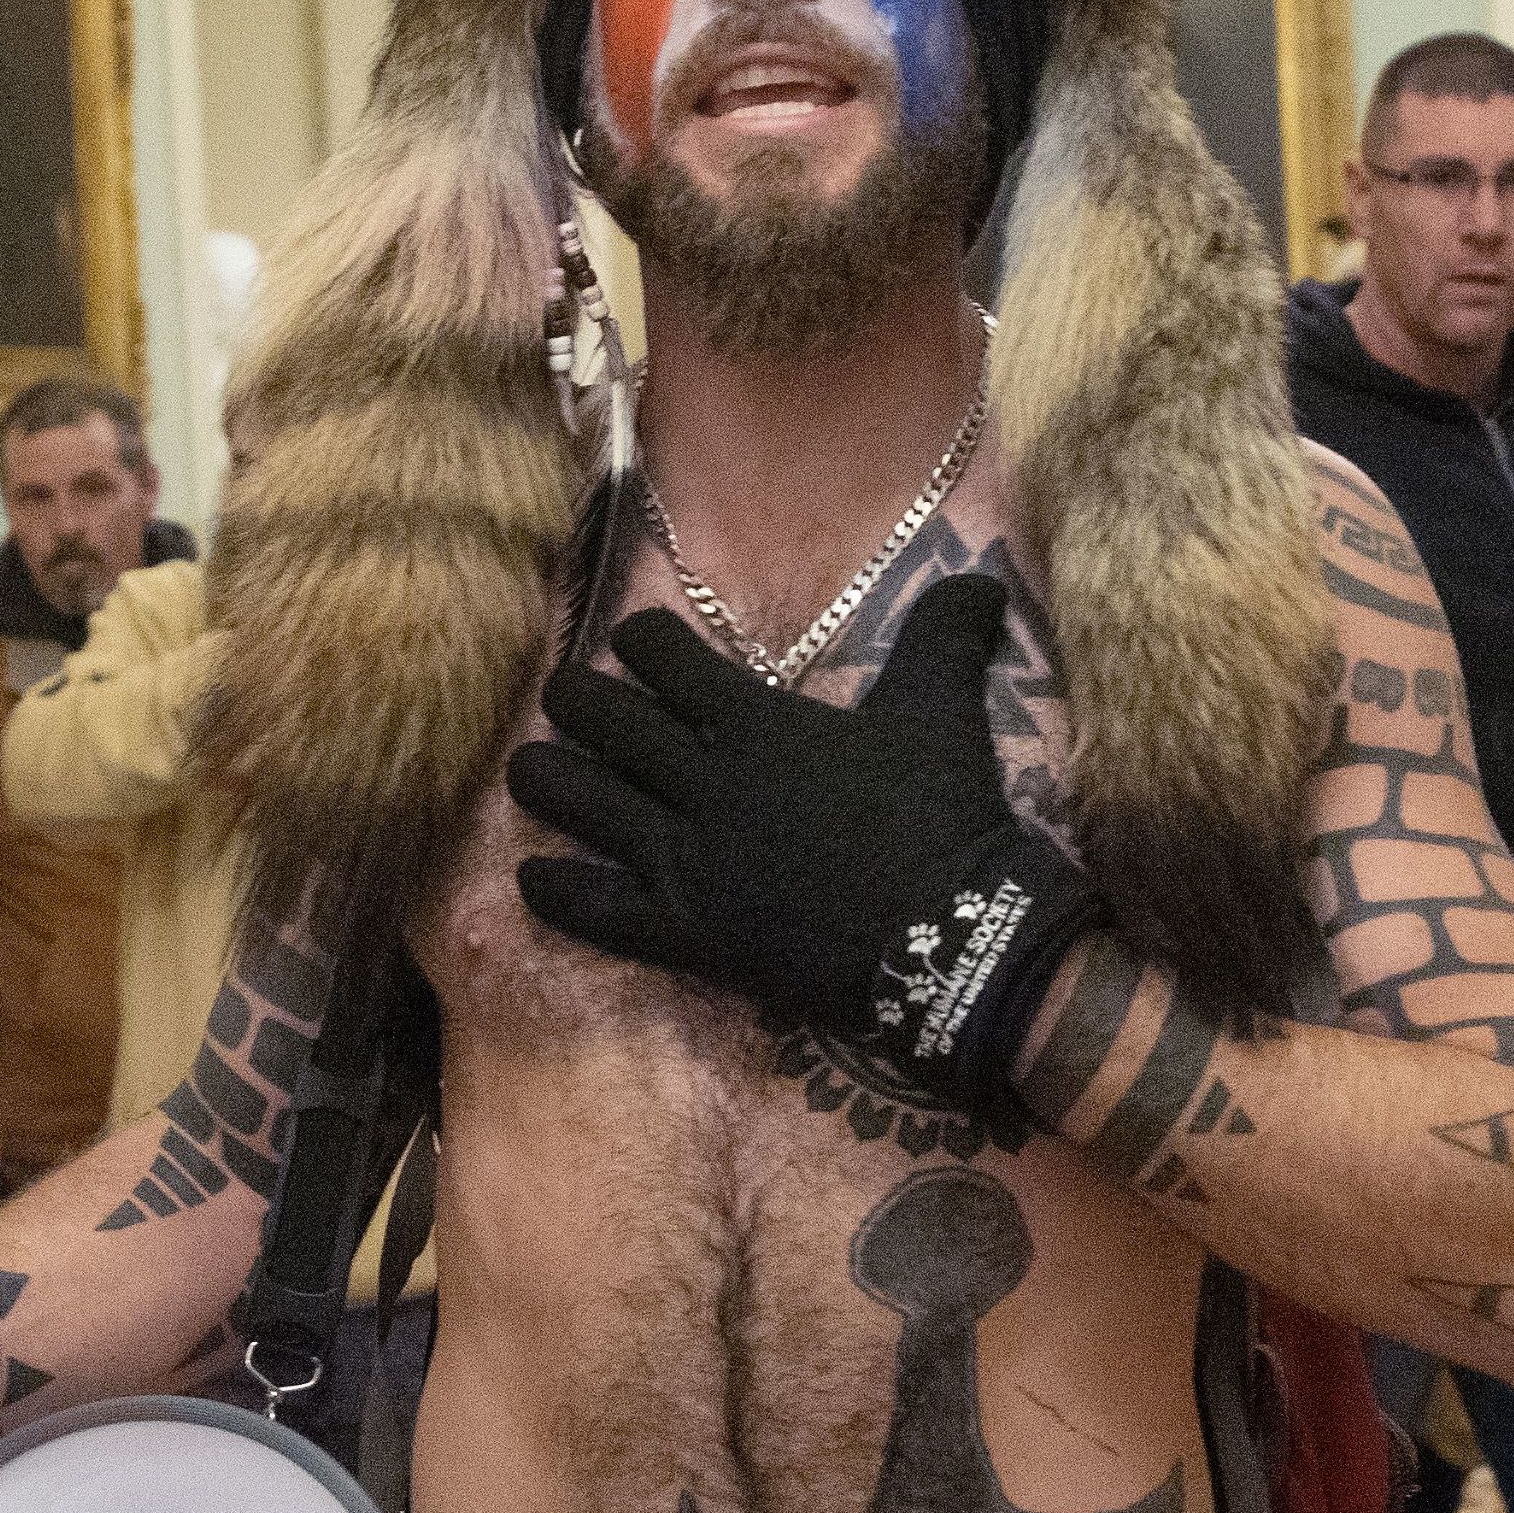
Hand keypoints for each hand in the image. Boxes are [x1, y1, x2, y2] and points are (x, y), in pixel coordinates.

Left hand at [508, 580, 1100, 1104]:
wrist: (952, 935)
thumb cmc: (945, 816)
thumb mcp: (945, 709)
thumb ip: (946, 635)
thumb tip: (985, 577)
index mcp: (755, 720)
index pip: (663, 659)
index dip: (640, 642)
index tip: (635, 641)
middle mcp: (704, 782)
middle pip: (606, 725)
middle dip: (574, 702)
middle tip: (563, 697)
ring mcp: (687, 861)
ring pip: (585, 806)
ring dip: (547, 782)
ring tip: (527, 771)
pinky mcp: (687, 932)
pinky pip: (598, 911)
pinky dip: (556, 892)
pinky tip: (531, 877)